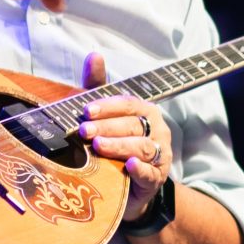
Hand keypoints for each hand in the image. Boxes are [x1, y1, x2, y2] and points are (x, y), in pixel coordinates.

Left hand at [79, 50, 174, 221]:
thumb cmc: (115, 145)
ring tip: (98, 146)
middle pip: (133, 125)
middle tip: (83, 131)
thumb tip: (94, 55)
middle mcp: (157, 131)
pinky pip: (150, 173)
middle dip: (107, 127)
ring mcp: (160, 155)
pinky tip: (127, 166)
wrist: (126, 188)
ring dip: (120, 146)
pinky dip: (139, 169)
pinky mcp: (156, 179)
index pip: (128, 104)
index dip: (107, 106)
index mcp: (145, 112)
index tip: (86, 111)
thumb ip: (98, 87)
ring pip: (143, 147)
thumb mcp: (104, 116)